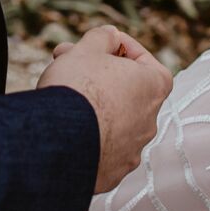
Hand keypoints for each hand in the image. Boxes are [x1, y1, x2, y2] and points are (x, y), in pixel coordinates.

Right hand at [37, 25, 174, 193]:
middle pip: (125, 91)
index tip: (97, 44)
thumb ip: (104, 37)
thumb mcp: (89, 47)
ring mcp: (131, 152)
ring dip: (93, 107)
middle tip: (68, 63)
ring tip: (62, 96)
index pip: (144, 60)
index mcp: (153, 87)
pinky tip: (64, 127)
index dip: (118, 47)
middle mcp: (150, 122)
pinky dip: (86, 136)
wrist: (56, 140)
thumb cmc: (78, 88)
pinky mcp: (111, 174)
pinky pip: (100, 149)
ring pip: (113, 122)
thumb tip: (111, 36)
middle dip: (99, 75)